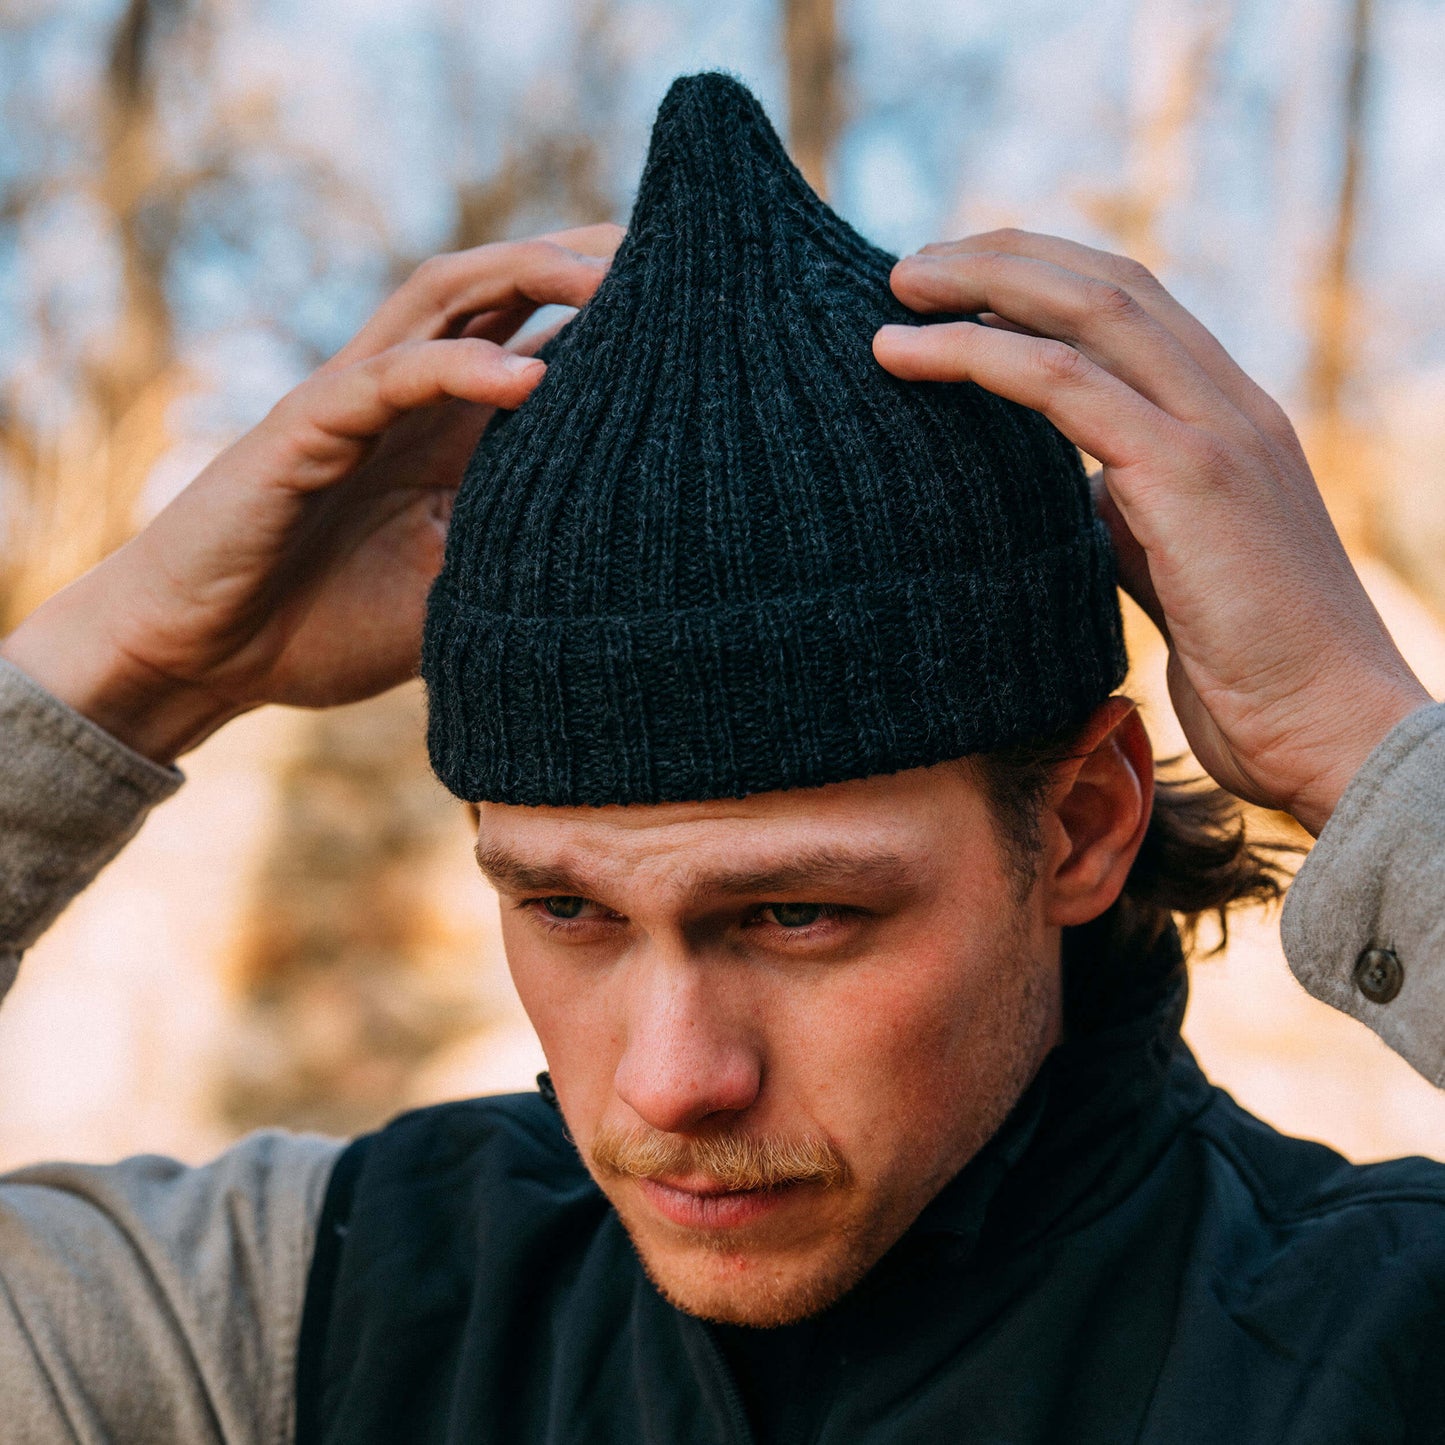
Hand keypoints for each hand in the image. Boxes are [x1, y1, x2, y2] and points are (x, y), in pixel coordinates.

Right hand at [1, 225, 621, 763]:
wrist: (210, 656)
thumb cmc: (327, 626)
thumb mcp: (456, 593)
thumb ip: (520, 555)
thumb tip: (629, 562)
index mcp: (453, 435)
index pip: (539, 344)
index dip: (611, 321)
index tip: (703, 313)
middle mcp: (412, 400)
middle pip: (502, 290)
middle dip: (584, 263)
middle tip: (677, 254)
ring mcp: (356, 403)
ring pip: (445, 300)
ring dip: (526, 276)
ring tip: (612, 278)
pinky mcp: (304, 429)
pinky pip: (384, 380)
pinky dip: (452, 373)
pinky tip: (523, 380)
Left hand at [873, 229, 1430, 834]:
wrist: (1330, 731)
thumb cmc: (1252, 668)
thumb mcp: (1178, 563)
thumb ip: (1134, 510)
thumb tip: (1075, 495)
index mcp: (1228, 420)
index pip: (1131, 309)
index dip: (1041, 282)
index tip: (958, 290)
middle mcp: (1229, 404)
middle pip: (1105, 284)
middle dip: (1001, 258)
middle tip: (910, 269)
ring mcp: (1215, 432)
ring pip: (1086, 311)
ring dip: (981, 286)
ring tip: (897, 289)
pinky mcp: (1188, 476)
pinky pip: (1063, 385)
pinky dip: (977, 356)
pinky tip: (907, 355)